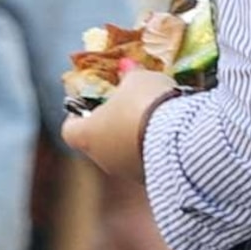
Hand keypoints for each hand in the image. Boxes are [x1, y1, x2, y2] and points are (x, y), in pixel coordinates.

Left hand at [63, 66, 175, 183]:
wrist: (179, 138)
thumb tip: (127, 70)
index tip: (89, 103)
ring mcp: (126, 173)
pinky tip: (172, 132)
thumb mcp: (136, 80)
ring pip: (124, 153)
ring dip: (135, 137)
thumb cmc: (145, 104)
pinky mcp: (152, 180)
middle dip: (112, 124)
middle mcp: (102, 159)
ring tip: (157, 117)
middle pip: (99, 141)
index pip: (70, 129)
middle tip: (128, 105)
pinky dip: (155, 148)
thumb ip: (128, 77)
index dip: (78, 116)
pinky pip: (148, 160)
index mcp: (87, 135)